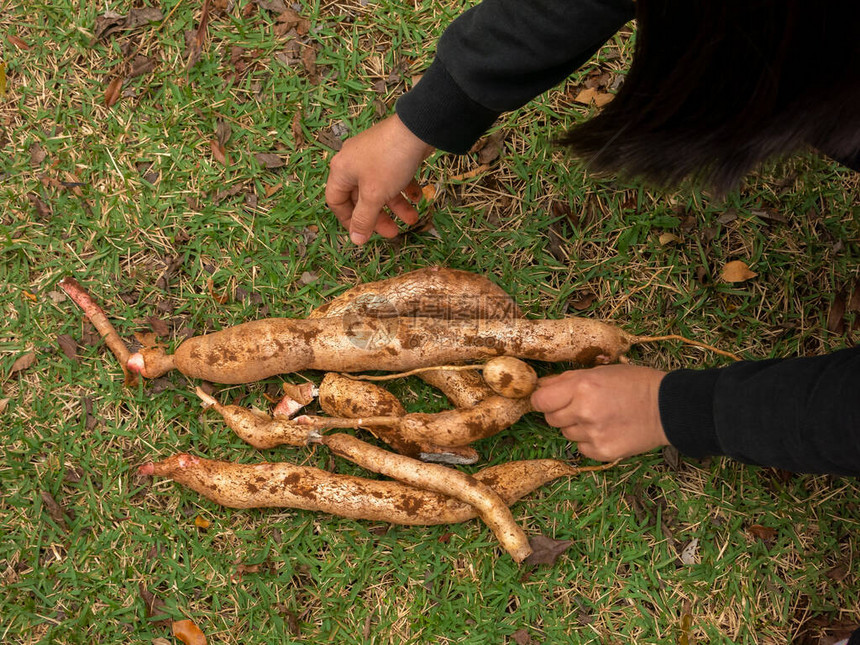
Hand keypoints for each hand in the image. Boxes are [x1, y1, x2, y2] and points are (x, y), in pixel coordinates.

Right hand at [326, 114, 434, 244]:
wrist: (417, 128)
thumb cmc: (389, 162)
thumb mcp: (374, 195)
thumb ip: (364, 219)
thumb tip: (355, 240)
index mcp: (341, 170)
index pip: (336, 201)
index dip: (348, 221)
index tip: (364, 234)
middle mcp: (353, 162)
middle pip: (360, 198)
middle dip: (378, 217)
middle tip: (393, 232)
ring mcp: (372, 156)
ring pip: (380, 189)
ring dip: (396, 206)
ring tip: (413, 218)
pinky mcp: (390, 152)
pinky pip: (393, 176)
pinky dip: (404, 189)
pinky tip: (417, 197)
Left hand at [530, 365, 668, 461]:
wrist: (668, 408)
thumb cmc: (635, 384)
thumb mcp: (600, 372)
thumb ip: (567, 380)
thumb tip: (541, 386)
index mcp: (582, 387)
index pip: (540, 401)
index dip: (543, 400)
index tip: (550, 399)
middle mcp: (584, 411)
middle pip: (551, 419)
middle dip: (561, 412)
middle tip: (581, 405)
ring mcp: (593, 434)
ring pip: (566, 434)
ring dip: (576, 426)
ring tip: (600, 416)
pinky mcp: (603, 452)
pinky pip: (581, 447)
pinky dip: (589, 441)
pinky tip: (607, 429)